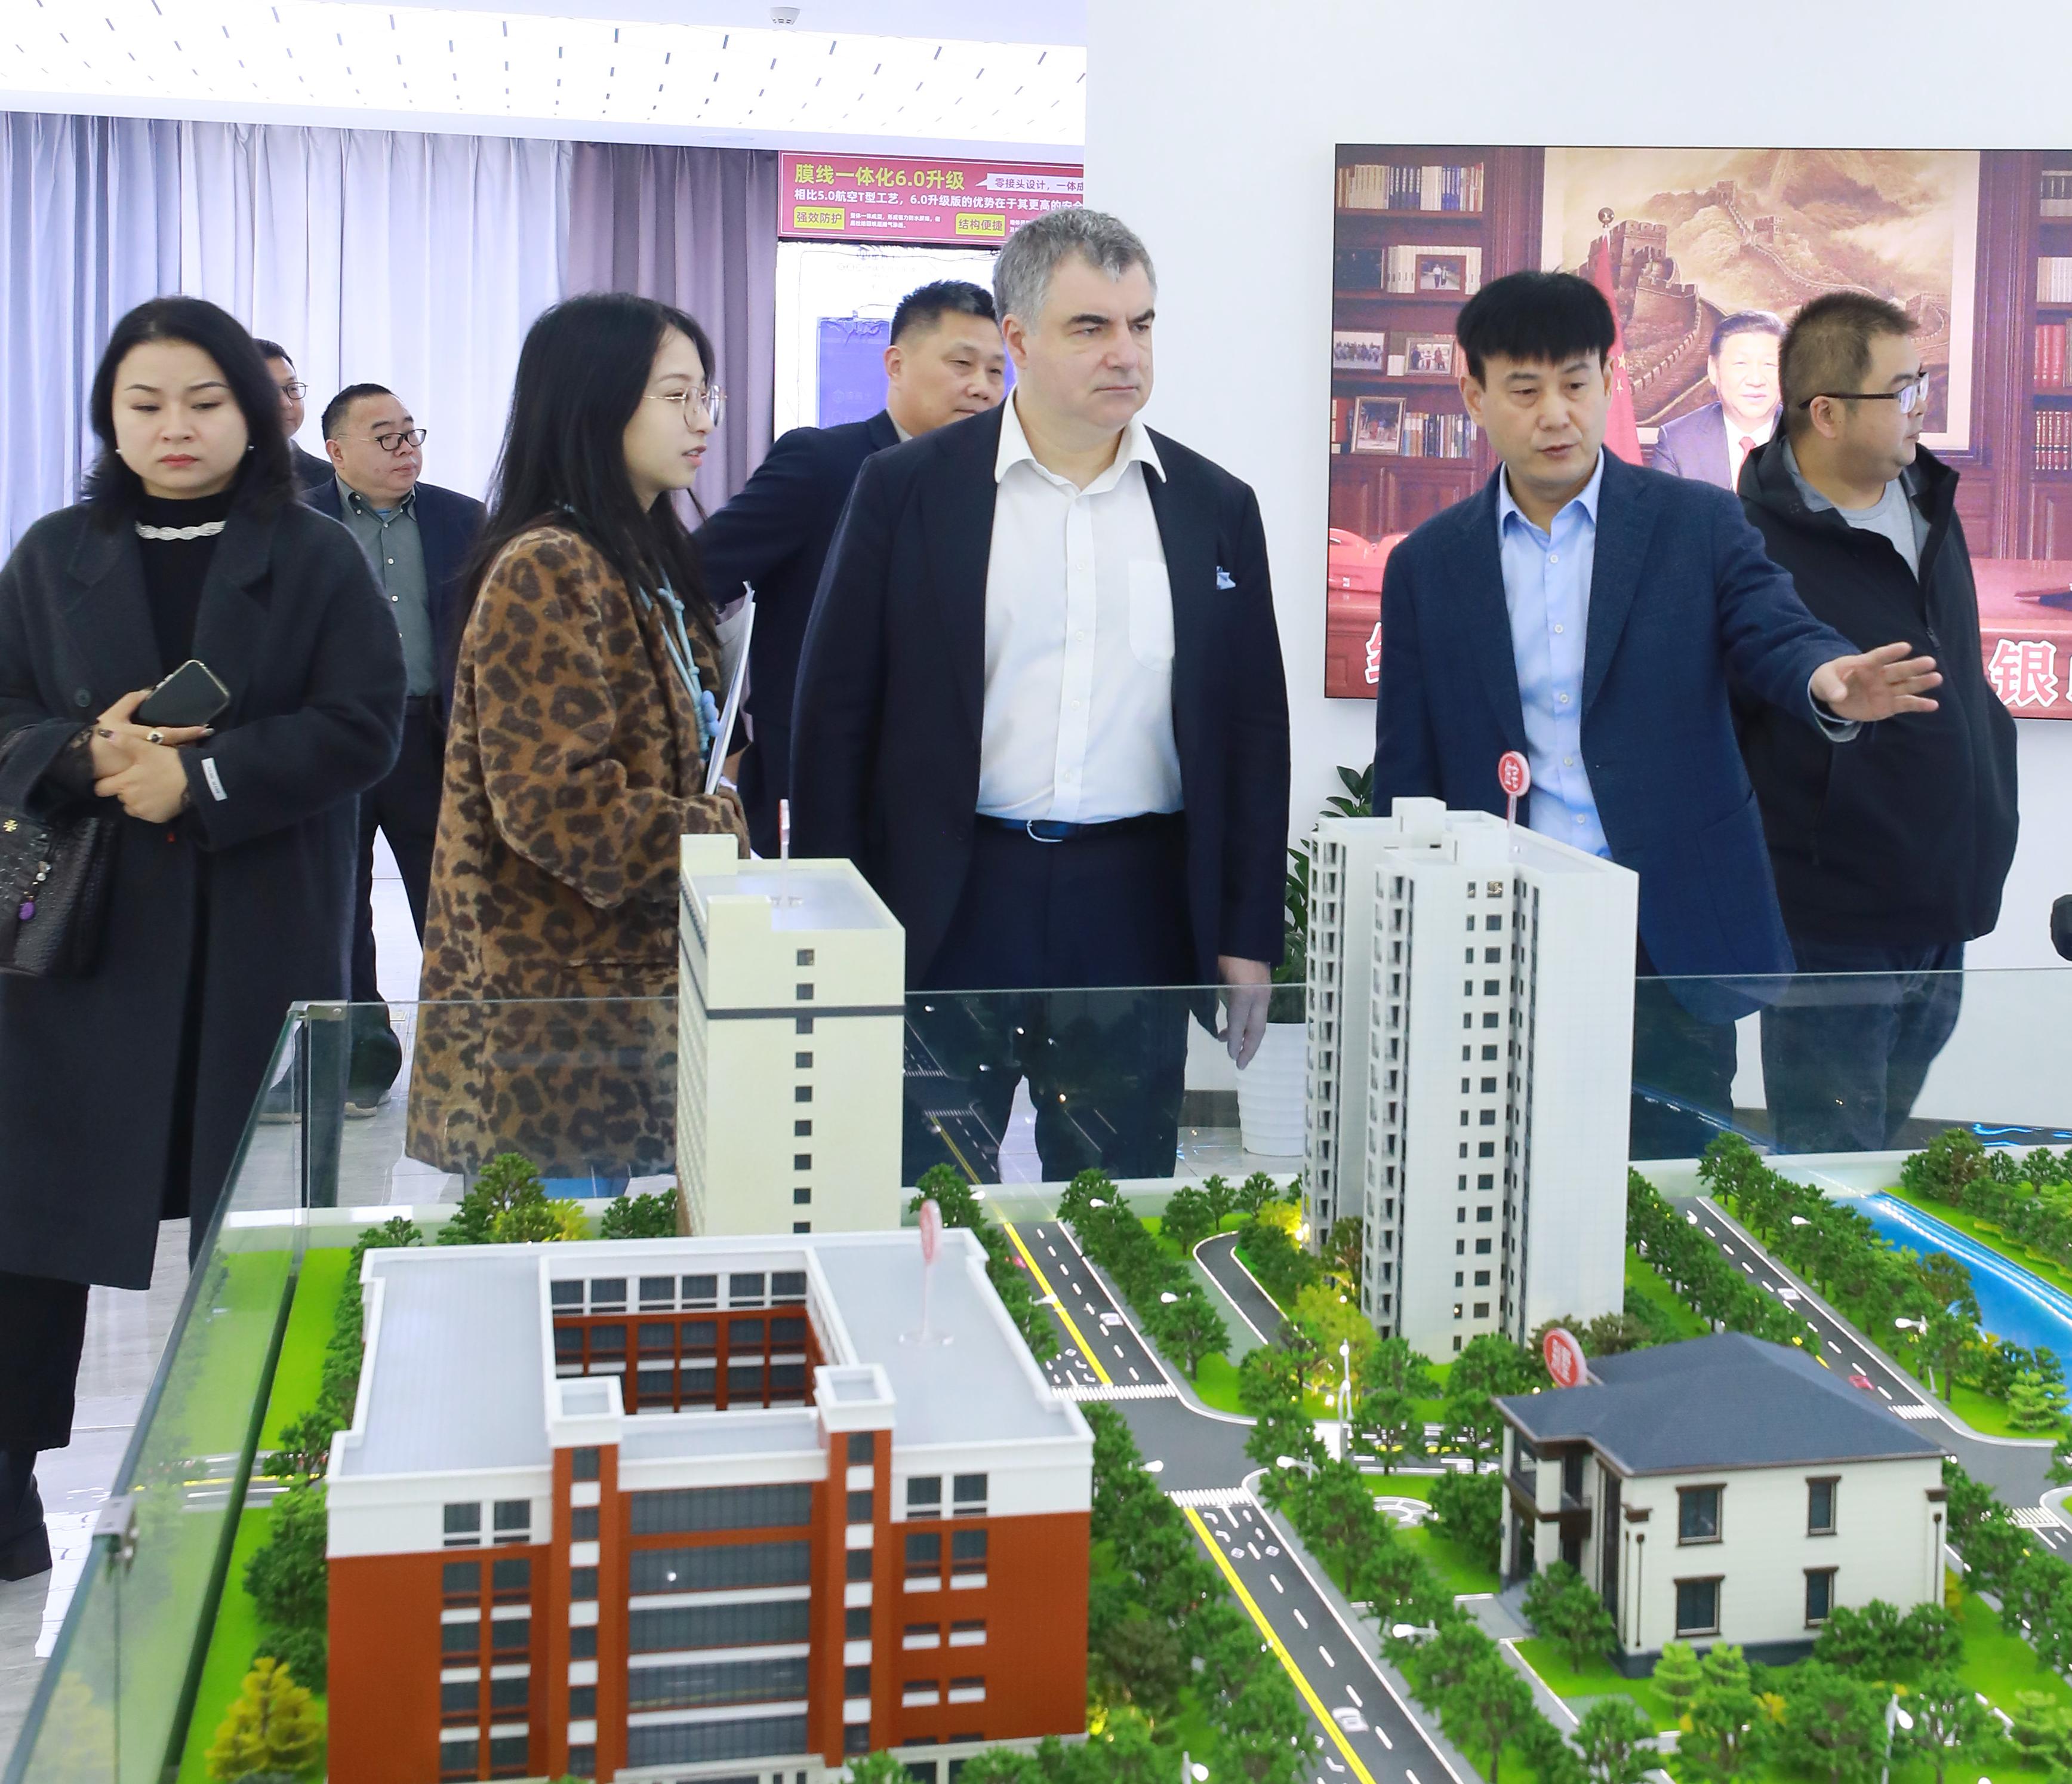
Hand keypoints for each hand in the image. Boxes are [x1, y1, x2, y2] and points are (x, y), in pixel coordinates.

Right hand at [92, 688, 211, 777]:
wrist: (84, 762)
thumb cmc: (99, 737)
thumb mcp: (112, 715)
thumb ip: (130, 701)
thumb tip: (148, 691)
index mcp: (140, 737)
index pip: (170, 734)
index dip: (188, 732)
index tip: (205, 729)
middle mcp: (147, 754)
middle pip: (175, 750)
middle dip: (191, 744)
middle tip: (205, 738)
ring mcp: (146, 767)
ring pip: (170, 760)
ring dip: (184, 754)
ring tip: (197, 747)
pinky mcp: (143, 776)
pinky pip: (161, 768)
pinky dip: (172, 762)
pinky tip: (180, 759)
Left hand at [95, 741, 192, 823]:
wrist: (196, 782)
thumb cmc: (169, 763)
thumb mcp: (147, 748)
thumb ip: (125, 742)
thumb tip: (104, 733)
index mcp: (123, 783)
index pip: (100, 788)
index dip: (105, 783)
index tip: (116, 778)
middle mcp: (129, 800)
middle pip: (119, 796)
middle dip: (127, 790)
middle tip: (142, 780)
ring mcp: (143, 811)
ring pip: (132, 806)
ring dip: (138, 800)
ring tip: (152, 789)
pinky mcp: (156, 819)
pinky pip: (147, 814)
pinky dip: (151, 807)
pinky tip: (161, 798)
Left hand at [1218, 955, 1273, 1069]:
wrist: (1245, 929)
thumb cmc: (1225, 949)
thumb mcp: (1213, 972)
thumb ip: (1213, 995)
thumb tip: (1210, 1013)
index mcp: (1245, 992)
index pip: (1239, 1023)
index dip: (1235, 1041)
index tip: (1232, 1057)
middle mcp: (1259, 994)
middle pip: (1257, 1028)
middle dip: (1249, 1048)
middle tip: (1240, 1064)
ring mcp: (1264, 990)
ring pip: (1258, 1020)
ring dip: (1247, 1036)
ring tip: (1230, 1046)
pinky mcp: (1264, 987)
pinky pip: (1258, 1011)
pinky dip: (1249, 1023)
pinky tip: (1235, 1025)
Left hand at [1810, 642, 1940, 720]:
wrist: (1832, 696)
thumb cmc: (1829, 681)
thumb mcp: (1823, 680)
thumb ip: (1830, 686)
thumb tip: (1839, 696)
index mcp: (1865, 664)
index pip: (1879, 656)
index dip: (1891, 652)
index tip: (1905, 647)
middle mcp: (1880, 675)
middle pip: (1898, 670)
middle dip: (1913, 667)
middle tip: (1930, 662)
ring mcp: (1886, 690)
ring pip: (1906, 685)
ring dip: (1921, 683)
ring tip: (1937, 678)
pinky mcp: (1889, 705)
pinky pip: (1905, 704)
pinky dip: (1919, 705)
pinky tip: (1933, 705)